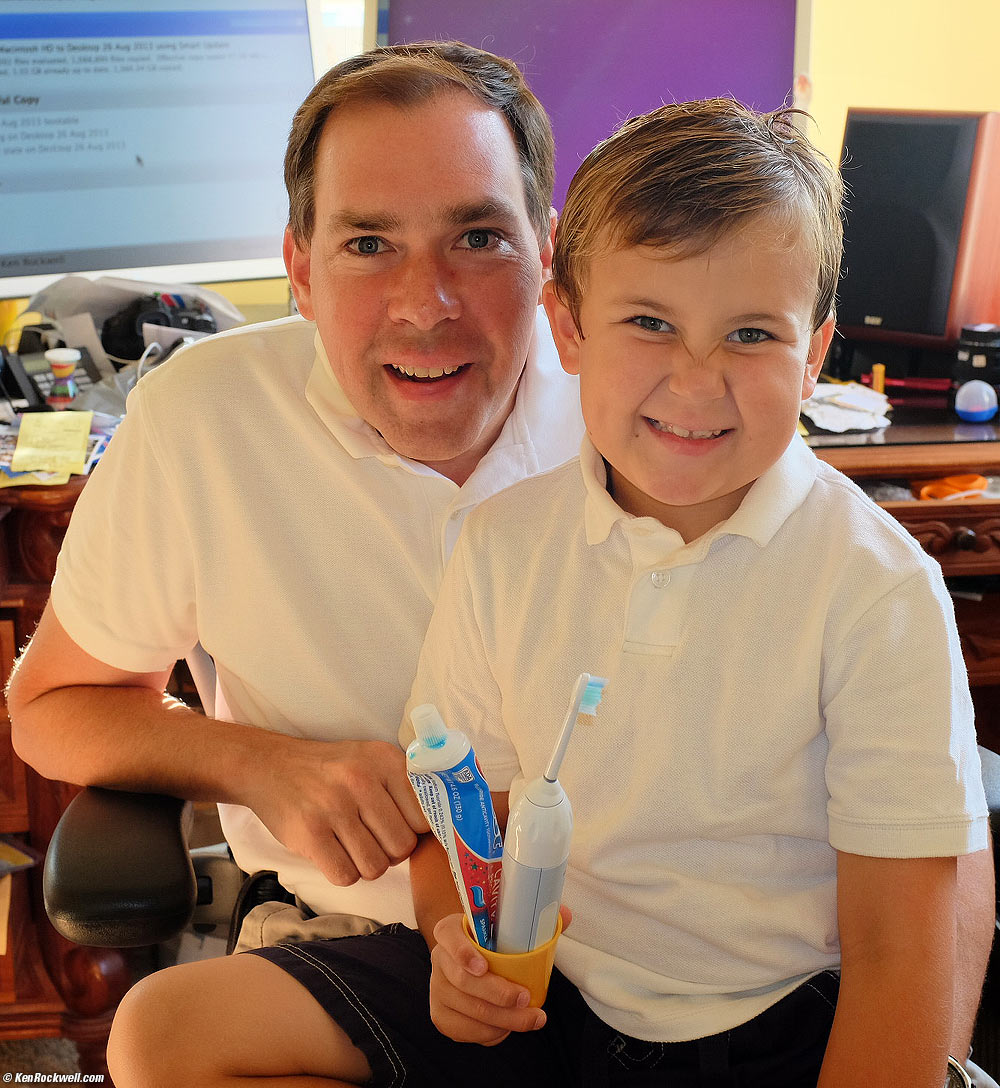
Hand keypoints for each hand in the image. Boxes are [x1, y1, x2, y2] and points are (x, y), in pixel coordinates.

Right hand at [250, 737, 429, 885]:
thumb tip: (438, 827)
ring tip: (352, 846)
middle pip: (402, 847)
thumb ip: (403, 786)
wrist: (269, 766)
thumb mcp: (370, 760)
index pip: (424, 817)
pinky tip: (333, 853)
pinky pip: (346, 876)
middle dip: (390, 852)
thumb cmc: (329, 771)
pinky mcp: (310, 834)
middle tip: (372, 839)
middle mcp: (361, 780)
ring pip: (376, 866)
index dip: (413, 831)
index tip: (397, 828)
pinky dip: (342, 872)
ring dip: (366, 865)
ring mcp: (334, 807)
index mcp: (384, 760)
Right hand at [429, 913, 547, 1044]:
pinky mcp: (440, 1015)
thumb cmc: (494, 943)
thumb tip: (565, 915)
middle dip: (498, 995)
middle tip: (526, 999)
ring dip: (503, 1019)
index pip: (448, 936)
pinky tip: (508, 1028)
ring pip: (469, 1009)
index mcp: (451, 930)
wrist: (471, 962)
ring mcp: (436, 989)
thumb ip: (536, 919)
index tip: (484, 967)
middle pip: (464, 982)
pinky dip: (490, 1033)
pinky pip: (465, 1030)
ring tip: (531, 1018)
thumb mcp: (509, 927)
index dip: (463, 952)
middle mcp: (439, 958)